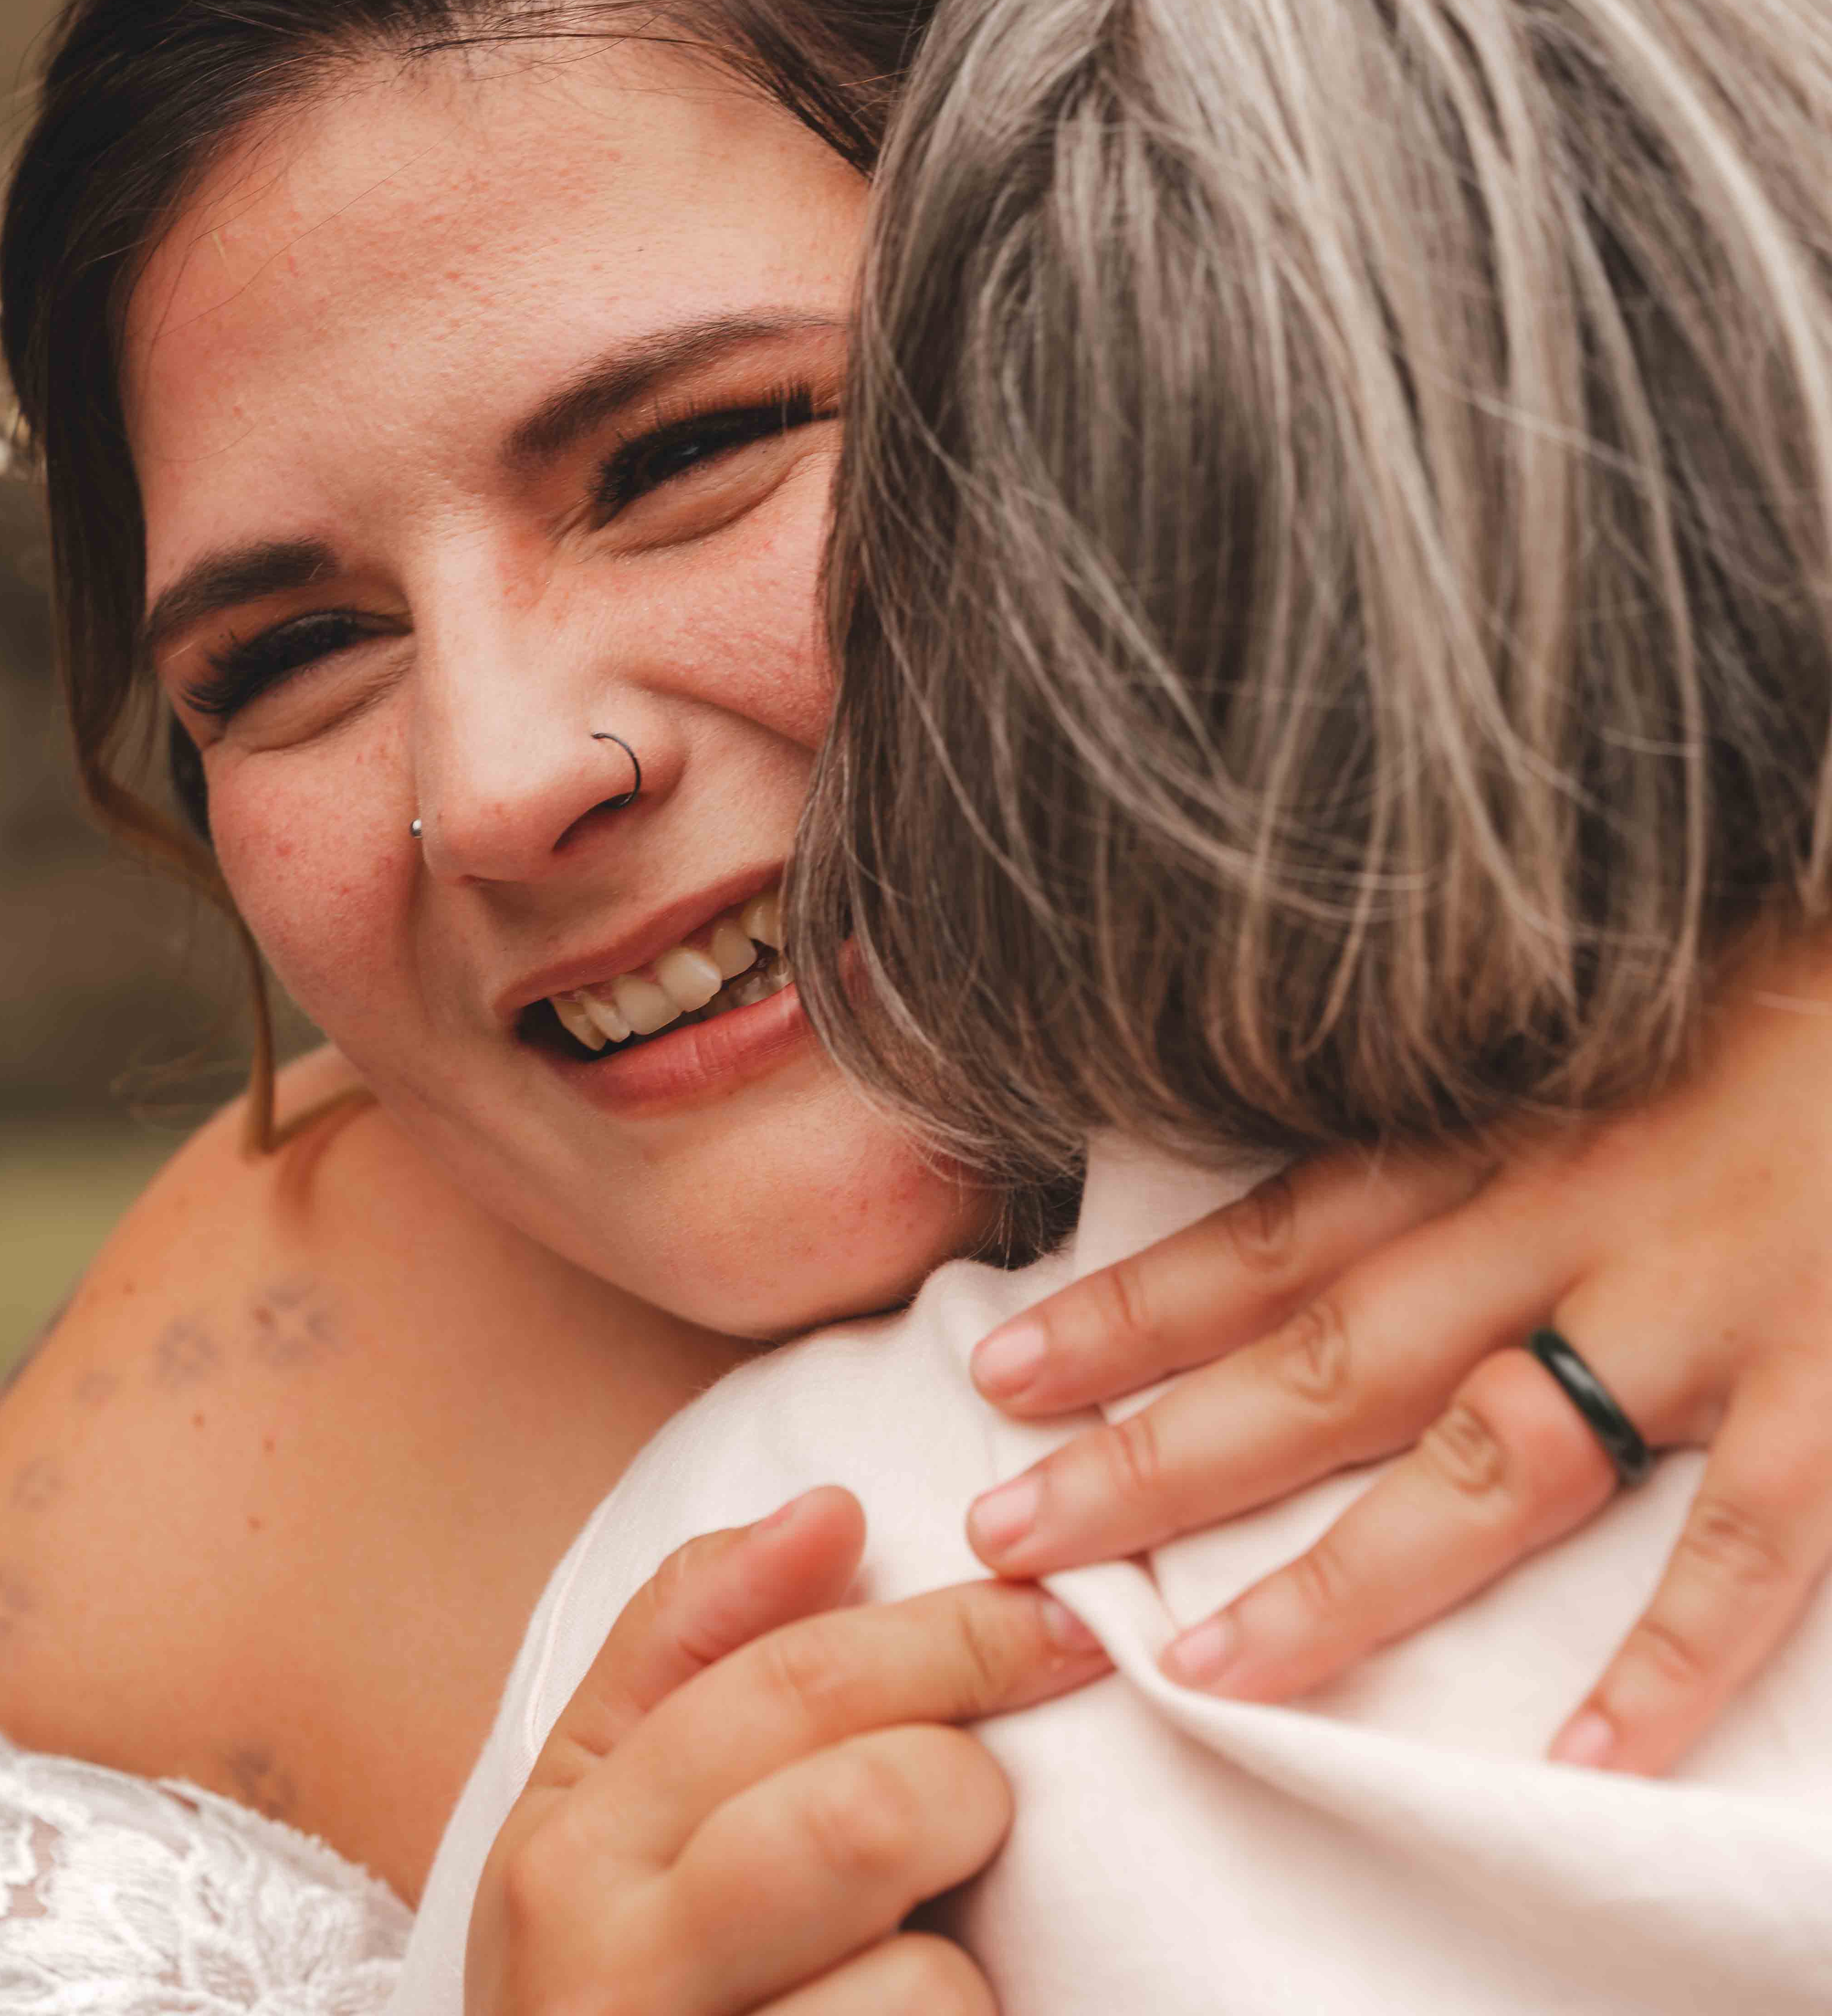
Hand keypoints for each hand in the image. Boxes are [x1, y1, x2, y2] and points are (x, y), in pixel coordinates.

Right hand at [468, 1485, 1110, 2015]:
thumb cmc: (614, 1968)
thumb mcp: (602, 1798)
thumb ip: (695, 1636)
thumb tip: (829, 1508)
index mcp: (574, 1843)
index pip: (793, 1684)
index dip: (954, 1637)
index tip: (1057, 1619)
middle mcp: (613, 1974)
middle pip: (869, 1814)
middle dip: (968, 1792)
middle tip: (977, 1815)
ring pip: (928, 1988)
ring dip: (965, 1972)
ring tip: (913, 1969)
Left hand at [962, 926, 1831, 1775]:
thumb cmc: (1762, 995)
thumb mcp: (1584, 1017)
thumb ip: (1464, 1112)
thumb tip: (1323, 1196)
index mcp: (1504, 1132)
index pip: (1279, 1233)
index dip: (1134, 1307)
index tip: (1000, 1370)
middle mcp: (1571, 1219)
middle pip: (1334, 1357)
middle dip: (1165, 1453)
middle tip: (1010, 1529)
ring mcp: (1701, 1308)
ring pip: (1493, 1462)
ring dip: (1345, 1577)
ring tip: (1208, 1669)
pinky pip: (1746, 1539)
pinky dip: (1672, 1656)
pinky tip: (1583, 1761)